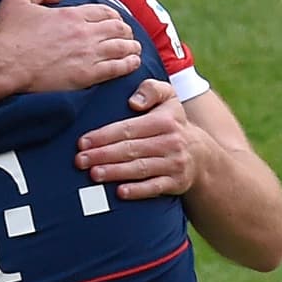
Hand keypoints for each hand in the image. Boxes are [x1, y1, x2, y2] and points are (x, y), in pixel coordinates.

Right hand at [0, 0, 140, 93]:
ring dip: (131, 47)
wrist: (5, 64)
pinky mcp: (87, 76)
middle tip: (128, 36)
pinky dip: (129, 64)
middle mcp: (84, 32)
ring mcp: (88, 54)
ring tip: (136, 49)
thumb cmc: (8, 34)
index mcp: (70, 13)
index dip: (113, 15)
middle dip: (126, 31)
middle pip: (117, 28)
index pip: (103, 11)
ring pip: (121, 47)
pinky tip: (134, 64)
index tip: (116, 20)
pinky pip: (117, 68)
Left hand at [74, 78, 195, 197]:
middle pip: (131, 149)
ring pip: (140, 168)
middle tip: (80, 160)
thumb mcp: (168, 97)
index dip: (104, 135)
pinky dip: (138, 191)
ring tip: (93, 175)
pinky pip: (155, 188)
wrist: (201, 155)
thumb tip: (133, 101)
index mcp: (164, 121)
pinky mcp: (176, 183)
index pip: (129, 128)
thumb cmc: (173, 123)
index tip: (83, 142)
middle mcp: (170, 142)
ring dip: (115, 172)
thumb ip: (151, 89)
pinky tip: (120, 192)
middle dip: (103, 155)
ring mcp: (174, 164)